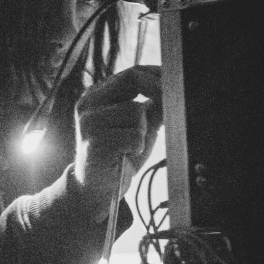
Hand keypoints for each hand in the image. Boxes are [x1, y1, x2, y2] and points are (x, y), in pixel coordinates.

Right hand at [74, 65, 162, 218]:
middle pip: (133, 82)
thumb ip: (153, 105)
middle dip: (157, 93)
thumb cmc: (120, 155)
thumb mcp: (139, 125)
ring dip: (143, 131)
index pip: (130, 74)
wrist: (96, 189)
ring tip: (131, 146)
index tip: (176, 84)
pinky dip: (137, 147)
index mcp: (95, 96)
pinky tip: (126, 156)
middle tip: (169, 109)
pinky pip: (134, 136)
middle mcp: (87, 105)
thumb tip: (175, 87)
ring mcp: (88, 124)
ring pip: (136, 112)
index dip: (157, 77)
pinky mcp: (94, 145)